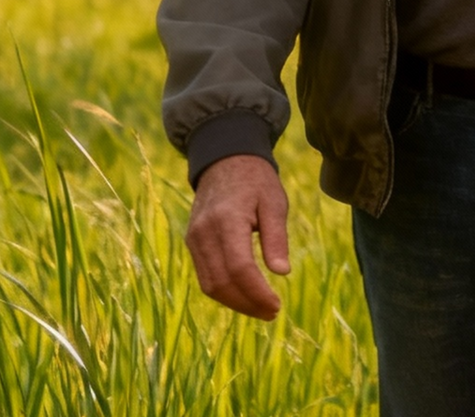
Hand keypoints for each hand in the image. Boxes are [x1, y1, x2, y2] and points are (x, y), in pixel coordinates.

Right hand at [186, 154, 290, 318]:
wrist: (225, 160)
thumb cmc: (256, 180)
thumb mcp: (274, 202)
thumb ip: (277, 237)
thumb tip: (282, 272)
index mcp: (227, 220)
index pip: (239, 268)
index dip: (257, 293)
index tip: (277, 305)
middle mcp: (204, 232)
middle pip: (221, 283)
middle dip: (247, 304)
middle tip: (272, 312)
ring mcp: (194, 238)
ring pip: (209, 285)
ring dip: (235, 303)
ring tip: (262, 309)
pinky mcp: (192, 243)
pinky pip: (205, 276)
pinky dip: (224, 291)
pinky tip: (245, 295)